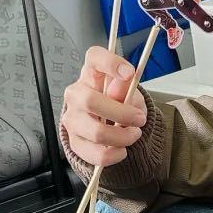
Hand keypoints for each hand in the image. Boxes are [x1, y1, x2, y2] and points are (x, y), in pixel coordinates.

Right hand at [61, 46, 147, 167]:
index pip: (94, 58)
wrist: (109, 125)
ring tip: (133, 135)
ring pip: (96, 132)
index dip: (110, 63)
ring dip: (122, 137)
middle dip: (122, 113)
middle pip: (90, 100)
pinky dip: (114, 154)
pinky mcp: (75, 142)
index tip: (129, 73)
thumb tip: (125, 80)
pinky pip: (95, 153)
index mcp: (91, 74)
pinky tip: (121, 149)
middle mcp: (76, 94)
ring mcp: (72, 119)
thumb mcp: (128, 92)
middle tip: (139, 119)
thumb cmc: (117, 103)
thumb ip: (126, 87)